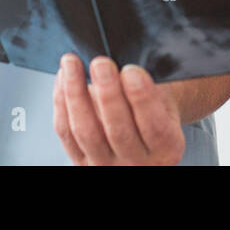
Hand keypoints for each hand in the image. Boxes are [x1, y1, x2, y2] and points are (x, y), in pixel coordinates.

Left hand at [52, 54, 184, 165]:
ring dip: (76, 94)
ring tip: (73, 64)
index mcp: (167, 148)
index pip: (155, 127)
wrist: (143, 127)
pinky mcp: (82, 161)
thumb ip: (148, 88)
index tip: (131, 71)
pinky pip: (66, 133)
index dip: (142, 99)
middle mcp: (138, 163)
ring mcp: (107, 165)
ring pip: (86, 132)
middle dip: (108, 93)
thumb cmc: (154, 107)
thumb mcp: (164, 97)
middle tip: (101, 64)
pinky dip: (62, 102)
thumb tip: (122, 71)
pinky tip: (64, 79)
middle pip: (118, 131)